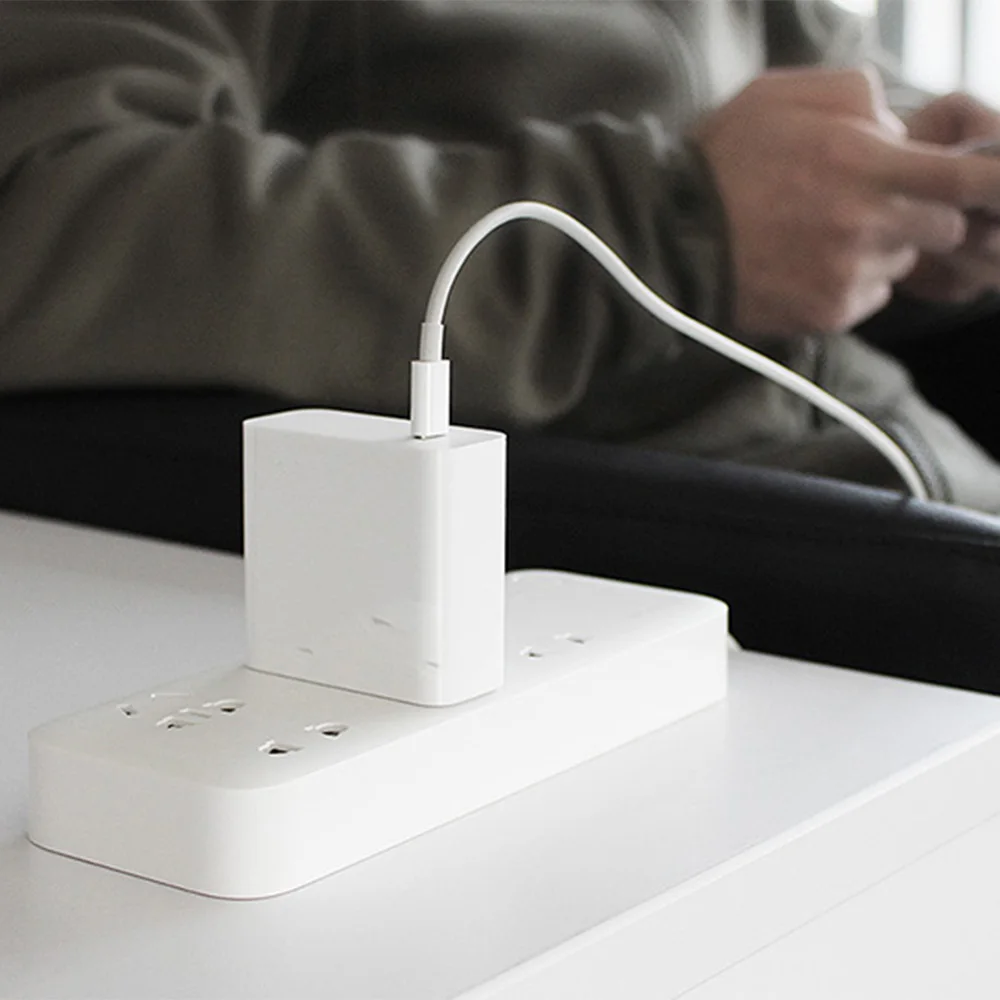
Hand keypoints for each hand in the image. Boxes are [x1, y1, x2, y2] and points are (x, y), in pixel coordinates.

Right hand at [692, 67, 999, 336]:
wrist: (667, 240)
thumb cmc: (721, 162)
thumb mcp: (781, 94)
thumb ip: (856, 95)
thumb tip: (896, 128)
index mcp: (862, 163)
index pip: (964, 178)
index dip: (993, 181)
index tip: (998, 183)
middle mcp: (865, 225)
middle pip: (942, 227)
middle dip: (919, 212)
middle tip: (869, 203)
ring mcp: (848, 276)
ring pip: (900, 263)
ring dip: (878, 248)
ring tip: (819, 236)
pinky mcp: (828, 314)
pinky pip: (867, 297)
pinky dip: (849, 282)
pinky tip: (805, 265)